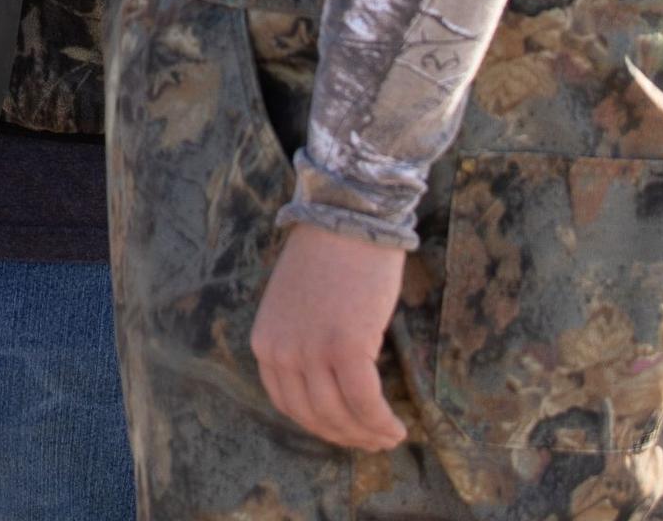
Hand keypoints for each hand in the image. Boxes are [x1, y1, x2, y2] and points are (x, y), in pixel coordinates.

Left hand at [251, 223, 412, 451]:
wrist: (347, 219)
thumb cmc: (328, 257)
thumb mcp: (296, 307)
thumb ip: (302, 343)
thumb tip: (328, 384)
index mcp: (265, 343)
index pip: (288, 404)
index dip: (319, 425)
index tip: (344, 432)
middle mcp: (281, 352)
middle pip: (314, 416)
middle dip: (346, 436)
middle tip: (373, 443)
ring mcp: (311, 352)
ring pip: (339, 415)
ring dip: (366, 435)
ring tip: (389, 437)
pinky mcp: (345, 348)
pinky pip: (365, 402)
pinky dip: (381, 422)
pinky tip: (396, 427)